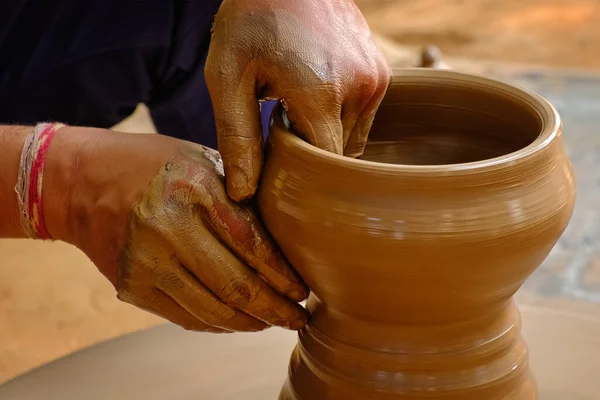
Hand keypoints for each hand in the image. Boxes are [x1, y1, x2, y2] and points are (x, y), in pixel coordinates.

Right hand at [49, 128, 307, 331]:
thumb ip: (239, 193)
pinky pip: (185, 316)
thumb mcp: (200, 160)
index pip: (252, 244)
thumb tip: (287, 237)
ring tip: (273, 323)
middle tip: (298, 319)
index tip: (303, 290)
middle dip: (275, 310)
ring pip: (212, 310)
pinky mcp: (131, 286)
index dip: (283, 275)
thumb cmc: (151, 165)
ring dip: (249, 323)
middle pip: (236, 286)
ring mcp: (146, 262)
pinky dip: (217, 324)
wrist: (79, 182)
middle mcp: (168, 229)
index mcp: (194, 189)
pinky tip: (237, 321)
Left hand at [205, 0, 390, 200]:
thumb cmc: (250, 21)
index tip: (274, 155)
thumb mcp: (228, 77)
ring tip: (297, 100)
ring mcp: (377, 76)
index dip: (300, 168)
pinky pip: (363, 113)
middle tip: (279, 118)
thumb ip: (237, 137)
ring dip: (327, 131)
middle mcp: (361, 87)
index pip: (324, 165)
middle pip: (339, 152)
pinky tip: (315, 89)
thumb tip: (245, 193)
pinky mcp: (383, 69)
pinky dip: (340, 113)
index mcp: (322, 94)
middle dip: (310, 147)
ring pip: (354, 135)